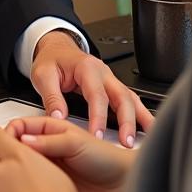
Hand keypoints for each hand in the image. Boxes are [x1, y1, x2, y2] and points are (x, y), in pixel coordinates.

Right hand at [5, 115, 132, 191]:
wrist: (121, 187)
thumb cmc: (105, 159)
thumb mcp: (75, 143)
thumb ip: (49, 141)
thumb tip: (23, 140)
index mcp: (50, 130)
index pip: (20, 126)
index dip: (9, 132)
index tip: (3, 142)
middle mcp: (47, 149)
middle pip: (17, 146)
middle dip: (9, 152)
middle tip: (5, 161)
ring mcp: (47, 169)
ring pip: (21, 167)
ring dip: (15, 170)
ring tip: (15, 176)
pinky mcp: (49, 188)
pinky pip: (29, 186)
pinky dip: (22, 188)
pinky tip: (24, 190)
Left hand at [30, 31, 152, 146]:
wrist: (56, 49)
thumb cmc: (51, 60)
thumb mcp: (43, 75)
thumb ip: (51, 97)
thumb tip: (59, 118)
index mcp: (87, 68)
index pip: (97, 95)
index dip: (98, 117)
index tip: (97, 135)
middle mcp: (104, 72)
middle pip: (122, 96)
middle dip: (127, 120)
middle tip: (126, 142)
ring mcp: (111, 80)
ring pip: (131, 98)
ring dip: (140, 118)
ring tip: (147, 138)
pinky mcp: (113, 88)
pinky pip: (131, 100)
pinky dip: (141, 114)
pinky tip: (148, 128)